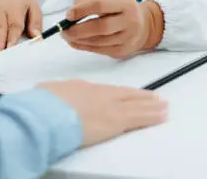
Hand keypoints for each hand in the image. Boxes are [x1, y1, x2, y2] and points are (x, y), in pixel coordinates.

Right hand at [40, 80, 167, 146]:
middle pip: (125, 94)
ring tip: (163, 105)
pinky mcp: (116, 120)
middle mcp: (99, 93)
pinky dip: (152, 115)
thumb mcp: (46, 95)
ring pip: (136, 104)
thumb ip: (55, 96)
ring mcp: (109, 105)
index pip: (106, 91)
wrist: (47, 112)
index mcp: (83, 87)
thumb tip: (50, 97)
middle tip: (154, 96)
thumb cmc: (43, 106)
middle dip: (140, 95)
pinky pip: (140, 117)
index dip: (119, 93)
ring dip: (151, 105)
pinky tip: (162, 115)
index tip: (125, 94)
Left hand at [62, 0, 164, 58]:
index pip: (100, 5)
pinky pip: (100, 50)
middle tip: (64, 30)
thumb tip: (72, 12)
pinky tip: (76, 42)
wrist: (144, 25)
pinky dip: (84, 46)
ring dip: (79, 39)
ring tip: (67, 35)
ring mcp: (127, 38)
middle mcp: (130, 21)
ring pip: (98, 41)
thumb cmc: (120, 8)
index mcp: (126, 3)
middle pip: (100, 27)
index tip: (68, 14)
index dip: (82, 10)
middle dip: (78, 29)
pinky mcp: (122, 51)